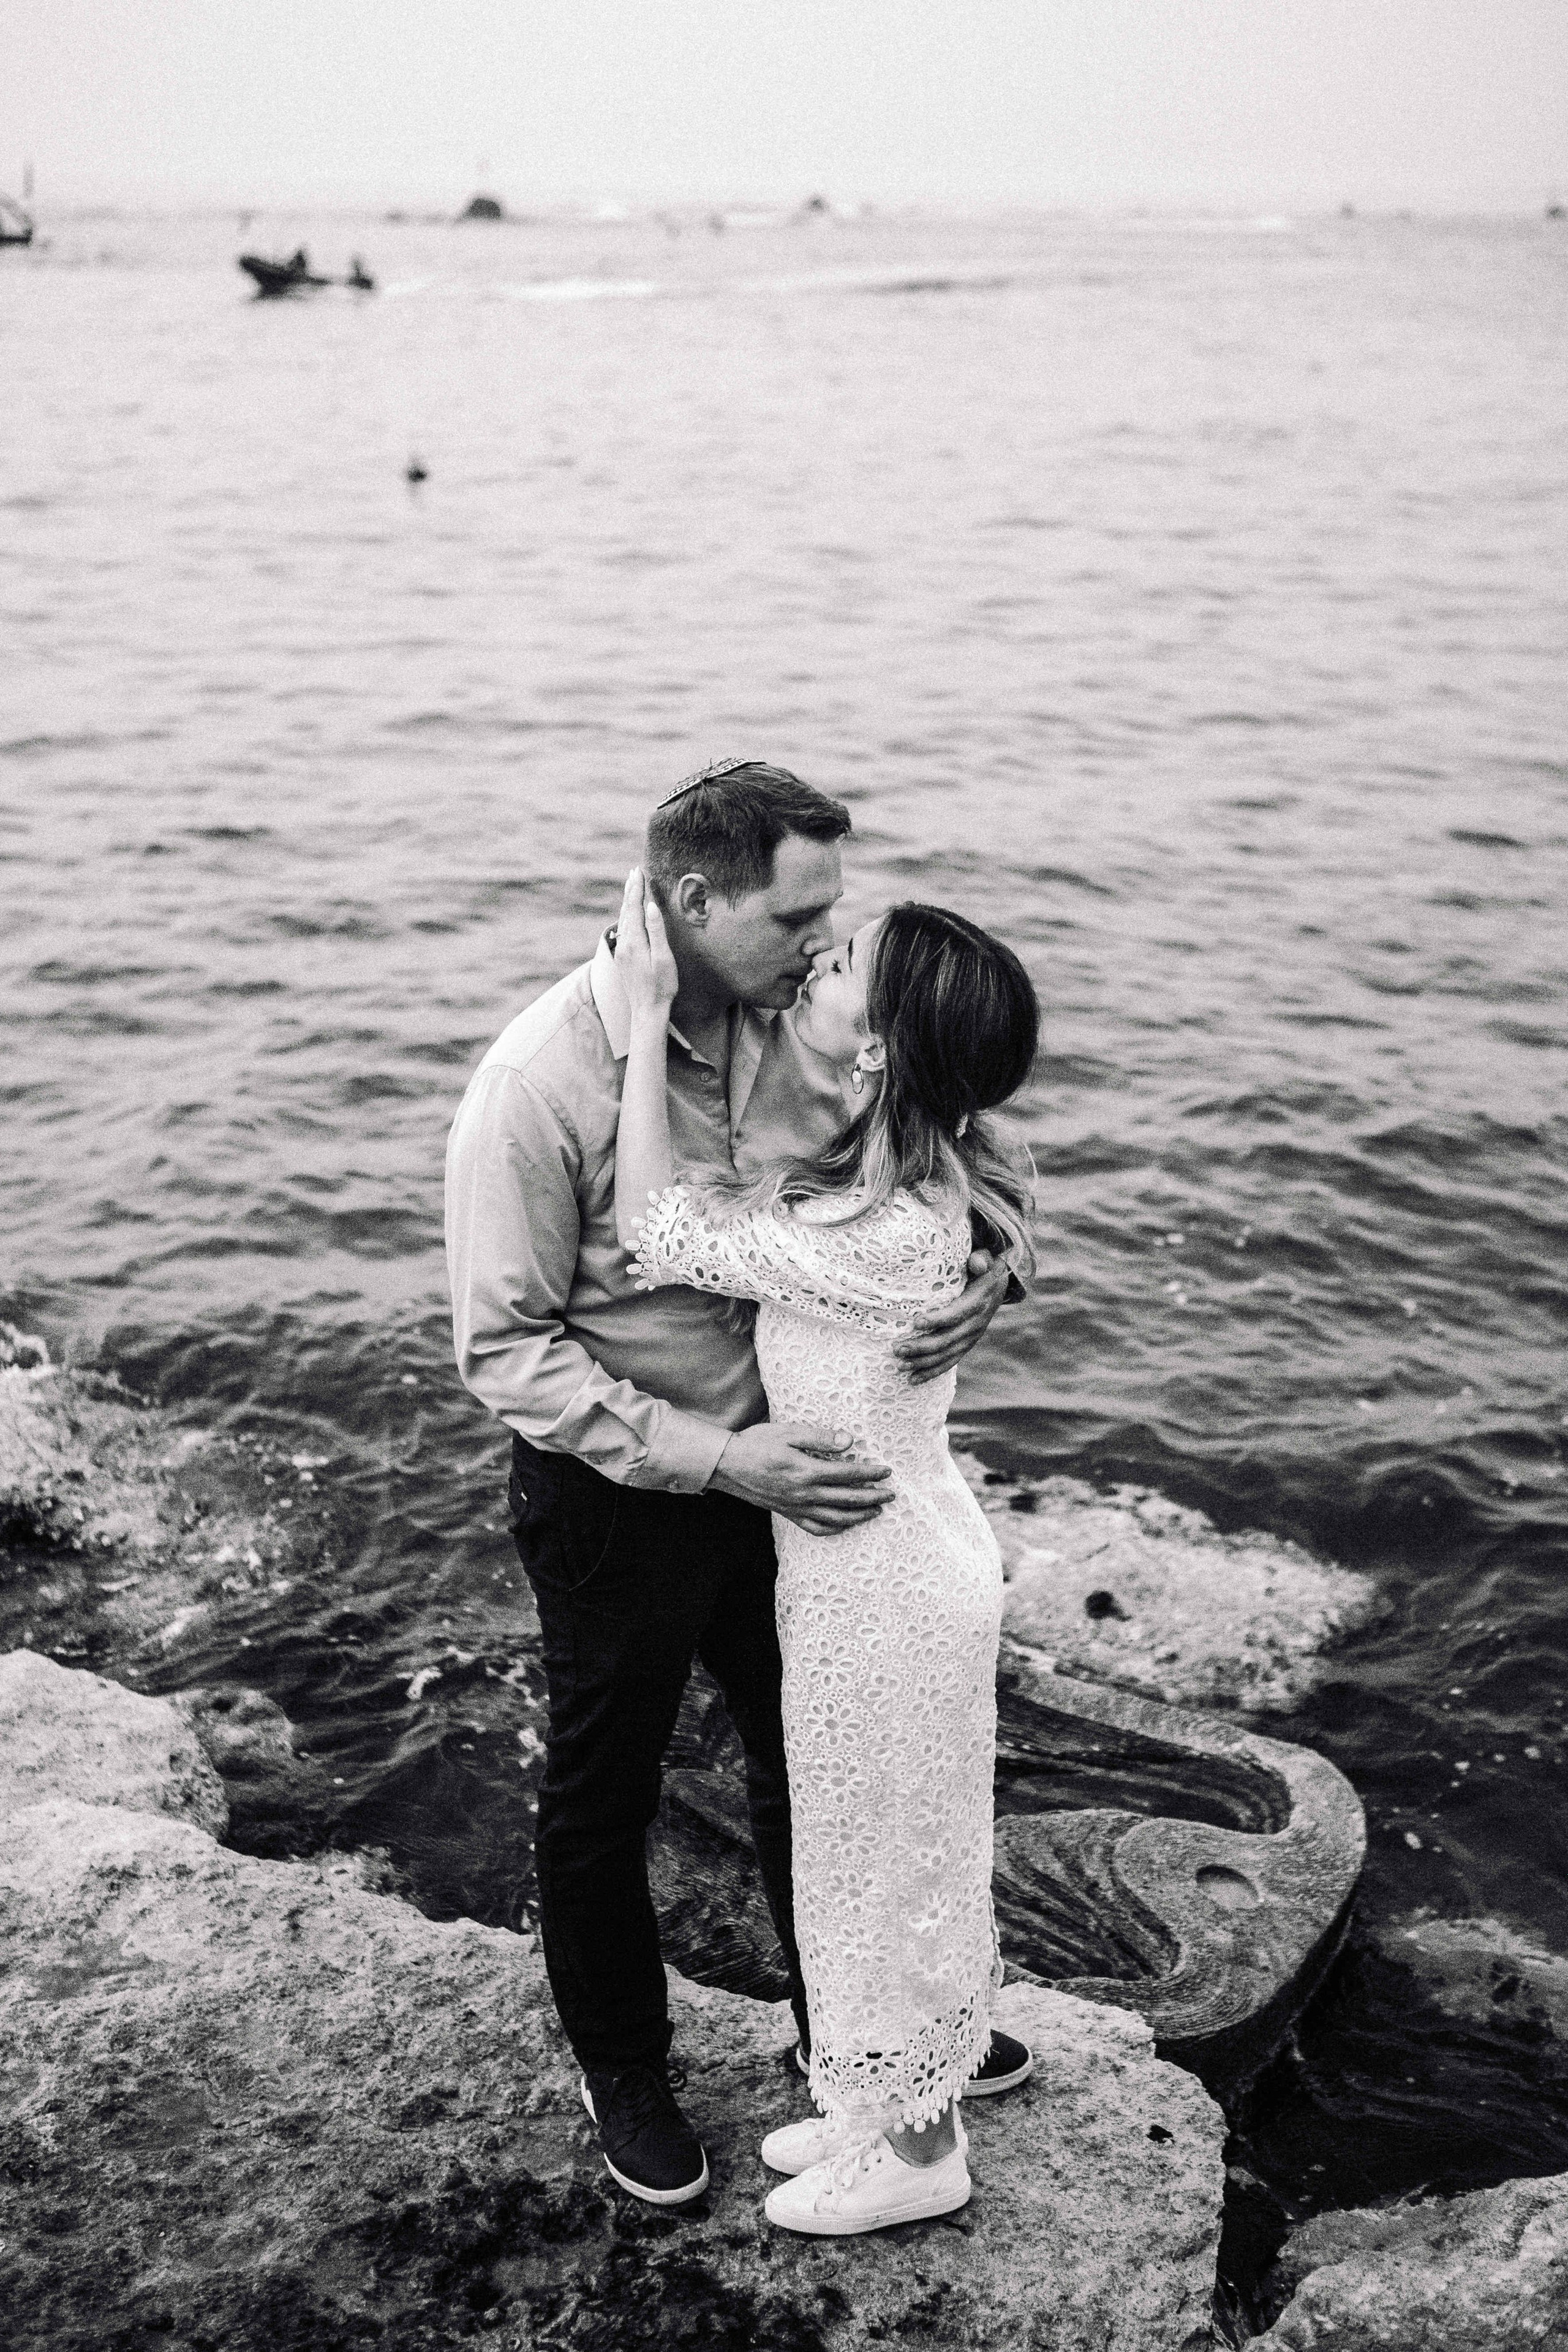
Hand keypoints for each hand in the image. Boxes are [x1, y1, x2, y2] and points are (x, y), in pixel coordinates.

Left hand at [614, 867, 678, 1021]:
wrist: (647, 1011)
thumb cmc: (661, 986)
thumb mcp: (663, 958)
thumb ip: (656, 931)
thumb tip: (650, 906)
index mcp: (634, 941)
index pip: (634, 907)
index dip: (637, 889)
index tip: (639, 871)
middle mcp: (624, 944)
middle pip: (626, 911)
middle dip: (630, 891)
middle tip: (633, 873)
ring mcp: (621, 951)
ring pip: (623, 920)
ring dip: (627, 902)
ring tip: (630, 887)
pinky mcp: (622, 958)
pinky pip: (623, 929)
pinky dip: (627, 915)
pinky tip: (629, 914)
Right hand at [708, 1422, 893, 1537]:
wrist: (728, 1465)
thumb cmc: (757, 1443)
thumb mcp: (789, 1432)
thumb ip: (820, 1438)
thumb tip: (849, 1441)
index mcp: (807, 1471)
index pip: (849, 1475)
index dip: (871, 1473)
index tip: (887, 1471)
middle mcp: (805, 1494)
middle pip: (848, 1499)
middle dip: (874, 1497)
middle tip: (891, 1494)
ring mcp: (797, 1507)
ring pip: (837, 1518)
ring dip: (860, 1515)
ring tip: (876, 1511)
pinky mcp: (789, 1514)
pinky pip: (817, 1528)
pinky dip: (835, 1529)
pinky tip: (845, 1524)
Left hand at [894, 1250, 1012, 1385]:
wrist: (998, 1285)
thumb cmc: (983, 1269)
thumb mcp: (986, 1259)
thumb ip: (981, 1259)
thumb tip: (977, 1261)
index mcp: (978, 1303)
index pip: (956, 1314)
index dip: (937, 1320)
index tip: (916, 1322)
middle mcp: (975, 1325)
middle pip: (947, 1340)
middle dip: (922, 1347)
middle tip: (897, 1348)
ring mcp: (970, 1339)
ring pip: (946, 1356)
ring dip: (922, 1362)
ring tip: (900, 1365)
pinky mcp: (965, 1346)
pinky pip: (949, 1363)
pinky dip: (931, 1373)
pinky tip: (913, 1380)